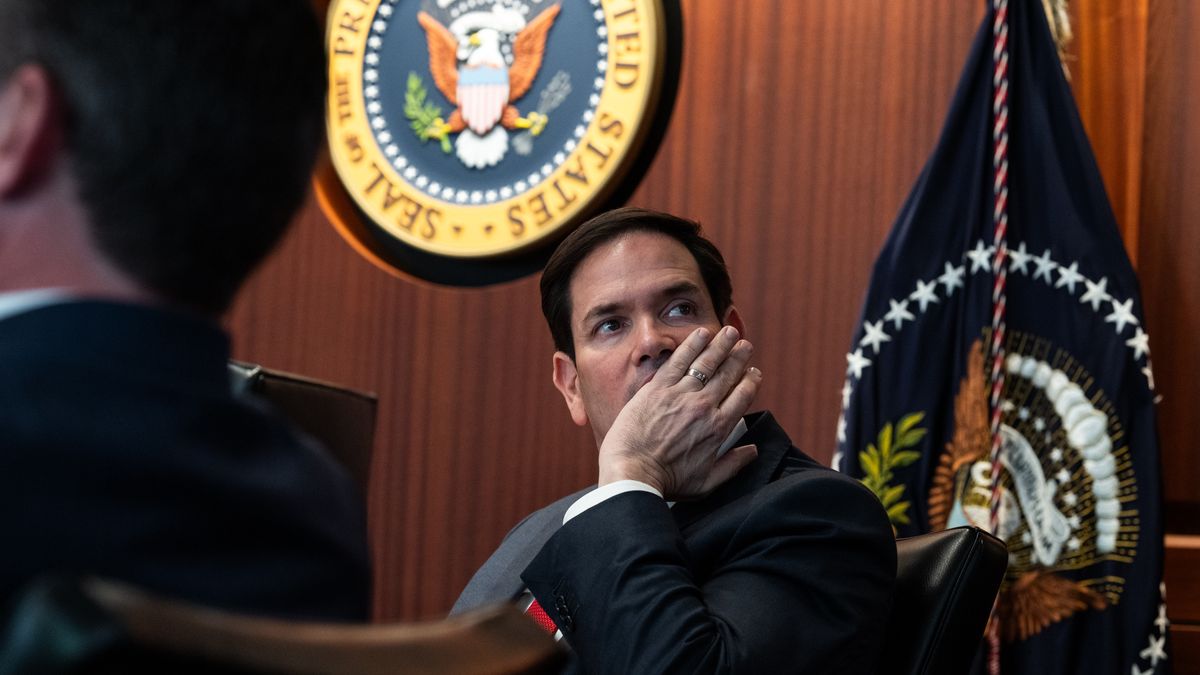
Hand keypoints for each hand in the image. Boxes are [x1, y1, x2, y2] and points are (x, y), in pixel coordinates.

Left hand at [597, 325, 762, 499]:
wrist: (632, 474)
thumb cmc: (667, 483)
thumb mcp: (707, 483)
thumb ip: (733, 465)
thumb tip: (753, 450)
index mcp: (718, 428)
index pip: (742, 396)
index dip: (750, 381)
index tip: (753, 372)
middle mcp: (703, 406)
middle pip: (727, 374)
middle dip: (739, 356)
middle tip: (745, 345)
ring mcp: (680, 395)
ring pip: (706, 362)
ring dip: (721, 345)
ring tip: (729, 332)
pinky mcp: (657, 388)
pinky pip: (678, 360)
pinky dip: (692, 345)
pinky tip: (700, 334)